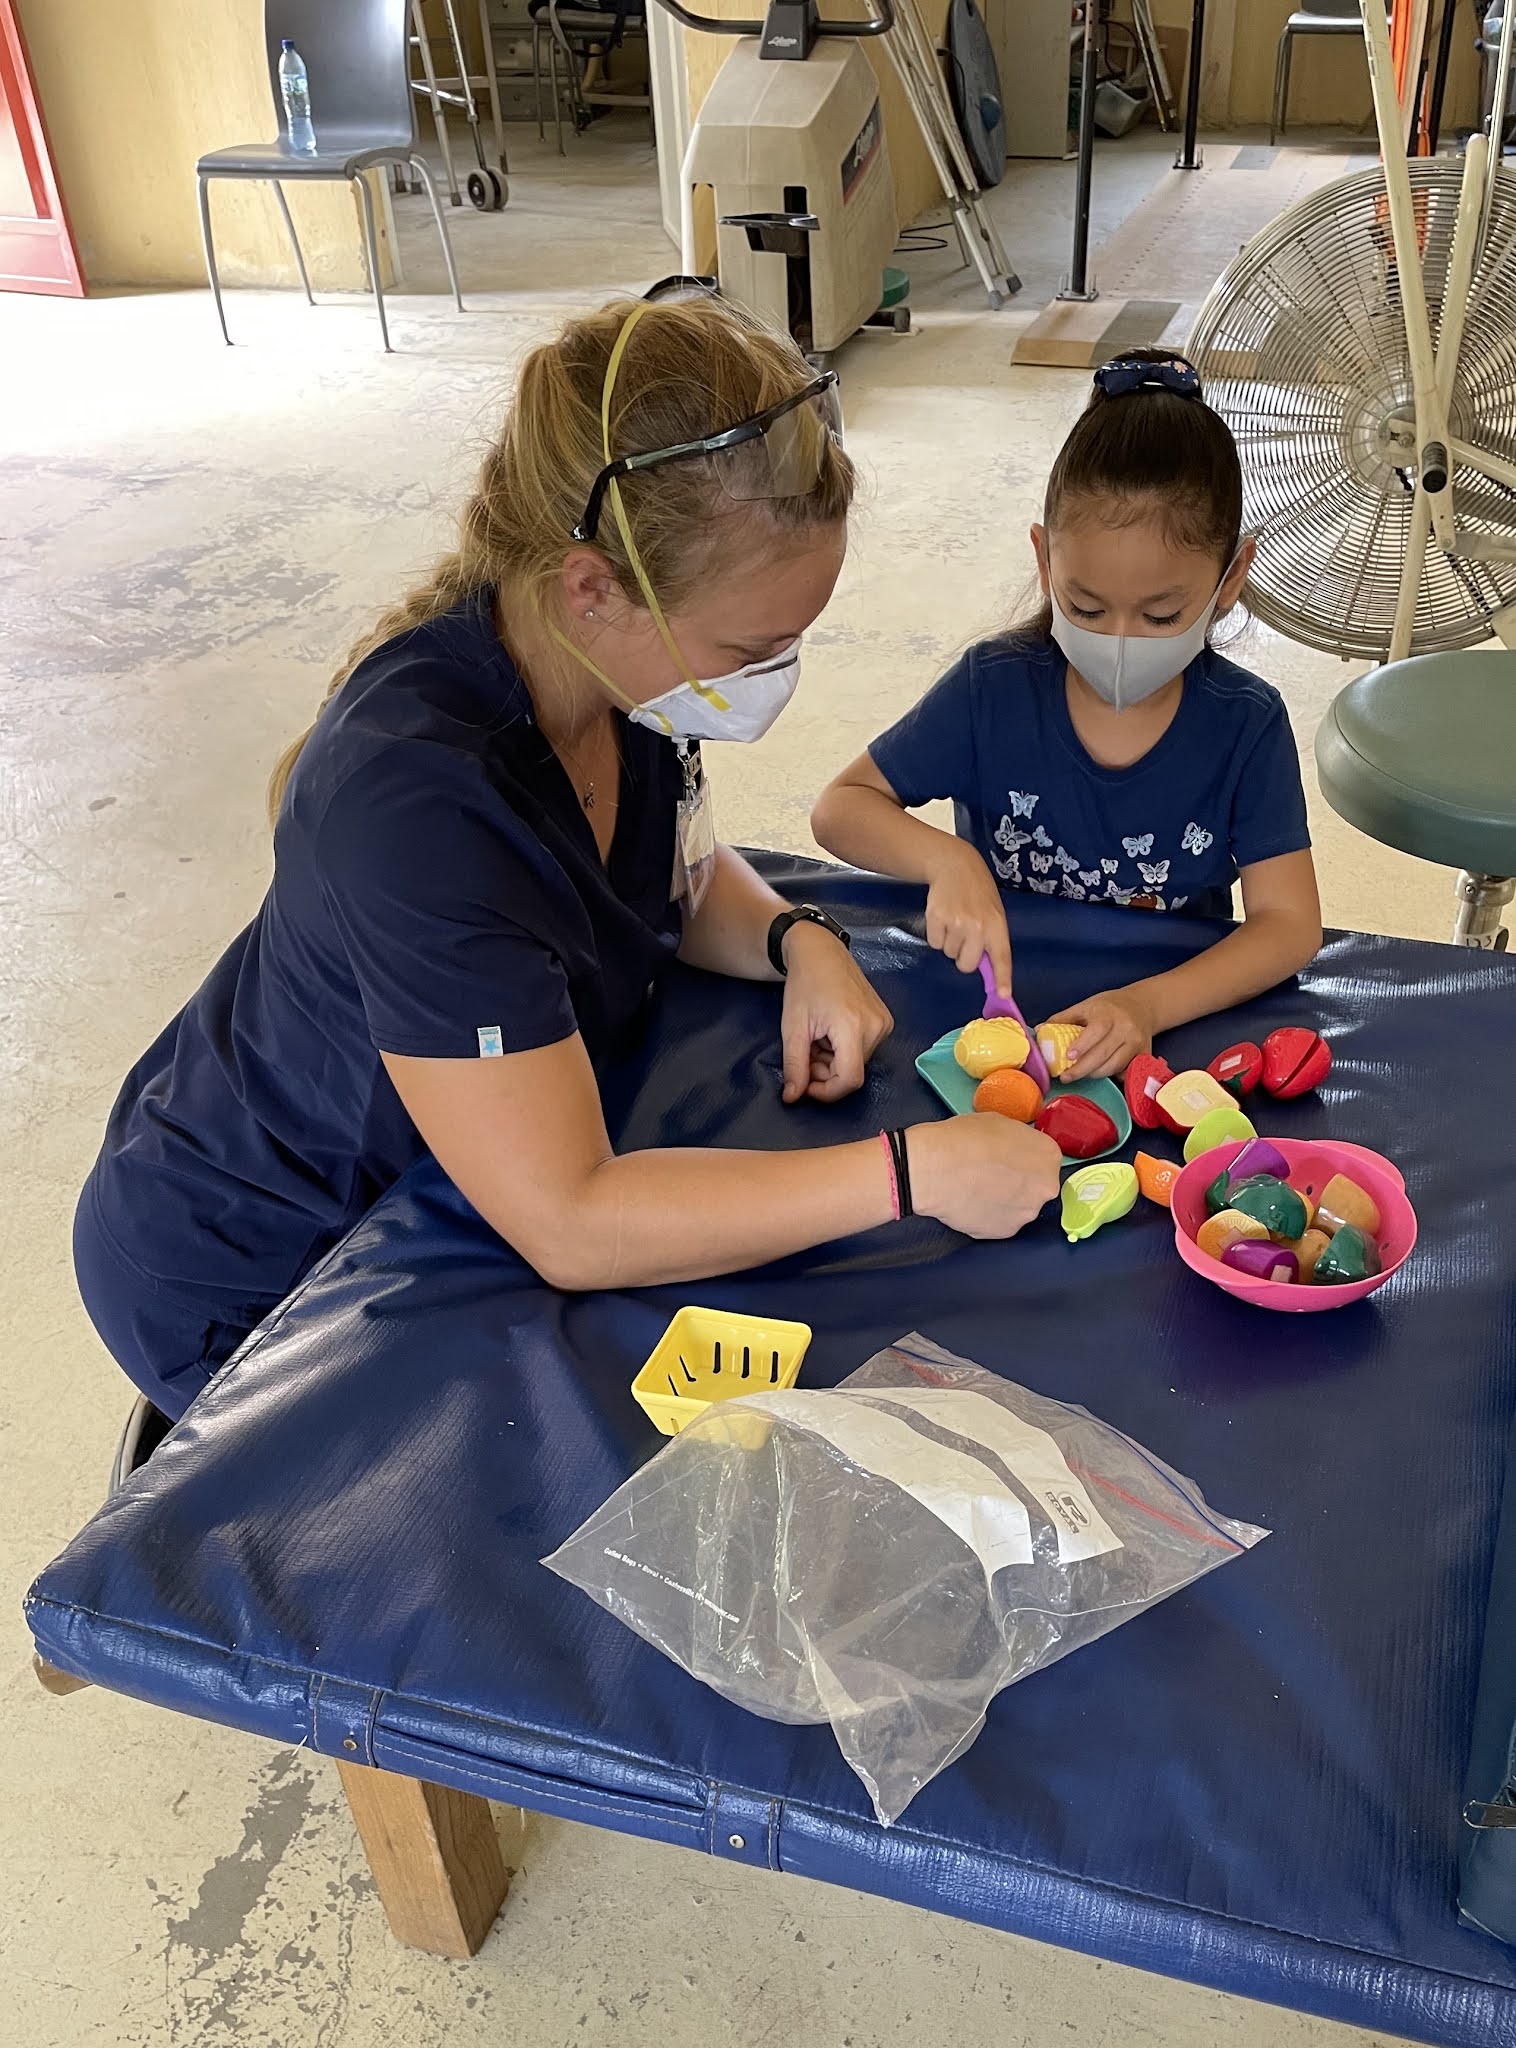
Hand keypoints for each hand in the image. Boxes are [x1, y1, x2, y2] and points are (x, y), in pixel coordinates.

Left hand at [780, 923, 893, 1103]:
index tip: (806, 1085)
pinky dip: (843, 1050)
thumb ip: (795, 1066)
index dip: (826, 1091)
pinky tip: (830, 1033)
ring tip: (817, 1038)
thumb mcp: (792, 1028)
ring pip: (857, 1063)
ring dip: (833, 1061)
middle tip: (806, 1052)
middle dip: (825, 1072)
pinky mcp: (885, 1020)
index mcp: (853, 1026)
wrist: (820, 953)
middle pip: (852, 1072)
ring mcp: (884, 1023)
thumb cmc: (804, 985)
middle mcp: (876, 1026)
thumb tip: (793, 1097)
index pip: (849, 1080)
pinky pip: (864, 1050)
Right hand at [908, 1115, 1060, 1238]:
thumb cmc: (962, 1140)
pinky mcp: (1005, 1232)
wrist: (935, 1168)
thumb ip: (1018, 1139)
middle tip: (993, 1175)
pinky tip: (971, 1202)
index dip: (1025, 1158)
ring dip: (1004, 1200)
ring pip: (1019, 1207)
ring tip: (977, 1189)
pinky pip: (1000, 1223)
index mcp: (1048, 1155)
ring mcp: (1026, 1213)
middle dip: (1018, 1182)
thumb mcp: (998, 1122)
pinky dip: (989, 1215)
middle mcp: (1045, 1187)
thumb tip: (1014, 1148)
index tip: (1011, 1159)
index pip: (1045, 1159)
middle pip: (1037, 1186)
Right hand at [923, 840, 1012, 995]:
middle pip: (966, 965)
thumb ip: (992, 940)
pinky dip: (937, 934)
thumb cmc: (978, 893)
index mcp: (996, 925)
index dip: (1002, 978)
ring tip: (955, 920)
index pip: (1001, 957)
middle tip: (966, 937)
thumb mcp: (994, 913)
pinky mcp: (935, 918)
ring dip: (950, 942)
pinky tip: (943, 917)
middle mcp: (977, 926)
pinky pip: (934, 943)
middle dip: (964, 956)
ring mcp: (955, 922)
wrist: (955, 866)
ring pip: (948, 953)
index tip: (1002, 994)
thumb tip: (989, 972)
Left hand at [1048, 988, 1154, 1079]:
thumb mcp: (1085, 1006)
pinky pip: (1125, 1071)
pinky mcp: (1144, 1054)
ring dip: (1094, 1074)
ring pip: (1114, 1066)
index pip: (1097, 1031)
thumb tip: (1039, 1031)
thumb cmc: (1109, 1007)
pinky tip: (1101, 1072)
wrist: (1142, 1006)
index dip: (1082, 1045)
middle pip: (1103, 1054)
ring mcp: (1137, 1043)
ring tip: (1080, 1074)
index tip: (1068, 1056)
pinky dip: (1112, 1075)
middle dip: (1082, 1069)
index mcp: (1109, 1014)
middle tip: (1065, 1076)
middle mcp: (1126, 1029)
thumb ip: (1062, 1019)